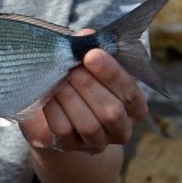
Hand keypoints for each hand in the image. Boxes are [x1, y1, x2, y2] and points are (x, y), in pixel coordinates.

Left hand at [19, 29, 147, 153]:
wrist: (50, 117)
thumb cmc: (76, 84)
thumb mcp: (85, 66)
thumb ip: (88, 51)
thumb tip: (87, 35)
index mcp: (133, 106)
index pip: (130, 91)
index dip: (111, 73)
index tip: (91, 55)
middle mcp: (120, 128)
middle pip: (111, 111)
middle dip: (88, 86)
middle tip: (70, 67)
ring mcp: (97, 142)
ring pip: (89, 125)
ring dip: (71, 98)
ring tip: (59, 79)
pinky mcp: (71, 147)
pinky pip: (64, 130)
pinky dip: (54, 110)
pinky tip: (48, 95)